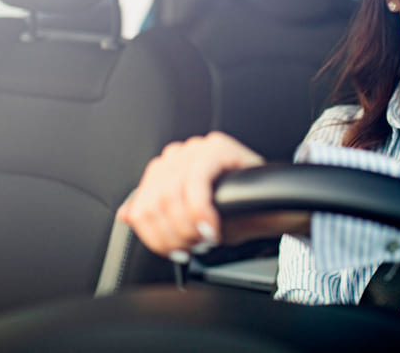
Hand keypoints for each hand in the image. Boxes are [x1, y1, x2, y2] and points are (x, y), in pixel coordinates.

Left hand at [116, 131, 265, 259]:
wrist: (272, 207)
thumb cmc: (233, 213)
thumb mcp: (188, 220)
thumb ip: (156, 215)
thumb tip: (126, 215)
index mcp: (164, 171)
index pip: (141, 206)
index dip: (155, 237)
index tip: (175, 252)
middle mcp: (176, 156)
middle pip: (153, 203)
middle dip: (173, 235)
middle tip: (194, 249)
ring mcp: (196, 148)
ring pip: (171, 195)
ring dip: (188, 227)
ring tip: (206, 239)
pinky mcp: (216, 147)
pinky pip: (196, 183)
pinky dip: (201, 212)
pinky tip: (213, 228)